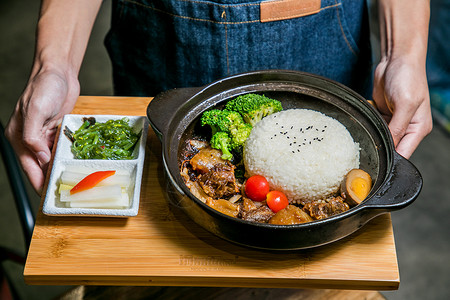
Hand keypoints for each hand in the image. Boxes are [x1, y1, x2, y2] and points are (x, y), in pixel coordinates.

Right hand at [5, 68, 78, 193]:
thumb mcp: (36, 110)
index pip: (29, 167)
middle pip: (41, 166)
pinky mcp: (57, 131)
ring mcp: (45, 135)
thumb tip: (40, 158)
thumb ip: (34, 136)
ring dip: (61, 169)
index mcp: (19, 137)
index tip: (48, 197)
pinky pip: (62, 148)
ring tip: (74, 183)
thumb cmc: (44, 86)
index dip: (38, 182)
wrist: (59, 71)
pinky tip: (77, 164)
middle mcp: (31, 139)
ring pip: (52, 159)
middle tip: (66, 192)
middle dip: (51, 179)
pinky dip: (67, 156)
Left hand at [373, 55, 431, 158]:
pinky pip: (373, 127)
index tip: (376, 163)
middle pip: (391, 148)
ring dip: (372, 136)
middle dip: (379, 148)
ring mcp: (394, 122)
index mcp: (418, 129)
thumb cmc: (407, 77)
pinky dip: (368, 126)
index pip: (404, 154)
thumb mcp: (405, 103)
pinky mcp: (383, 115)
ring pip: (380, 138)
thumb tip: (390, 147)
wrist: (396, 59)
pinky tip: (364, 121)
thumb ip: (398, 127)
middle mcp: (407, 128)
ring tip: (365, 132)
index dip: (391, 160)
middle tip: (366, 150)